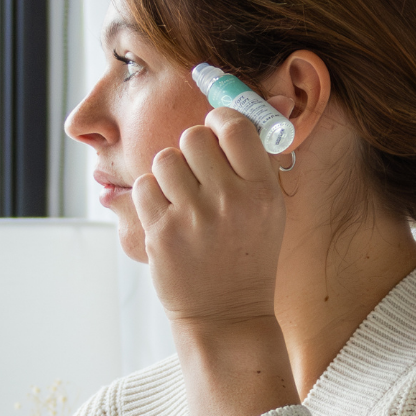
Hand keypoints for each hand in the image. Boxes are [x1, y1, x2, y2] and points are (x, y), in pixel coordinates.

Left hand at [132, 106, 288, 328]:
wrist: (227, 315)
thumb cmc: (248, 257)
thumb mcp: (271, 210)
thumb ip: (262, 159)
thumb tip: (271, 100)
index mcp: (261, 192)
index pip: (234, 126)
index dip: (219, 122)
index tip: (216, 132)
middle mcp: (229, 201)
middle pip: (193, 136)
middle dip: (192, 149)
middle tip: (197, 170)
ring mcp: (192, 217)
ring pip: (165, 159)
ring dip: (170, 172)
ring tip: (182, 196)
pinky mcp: (161, 233)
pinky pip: (144, 186)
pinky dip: (151, 196)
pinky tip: (168, 214)